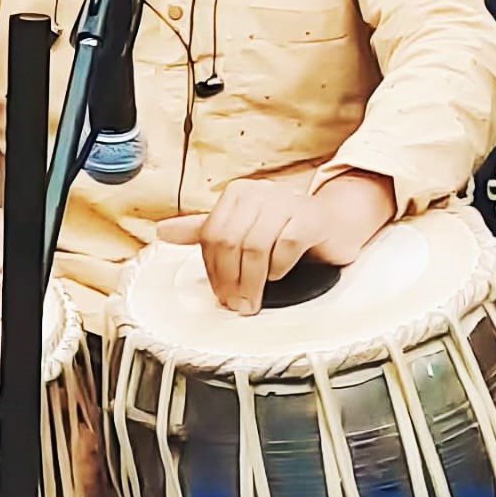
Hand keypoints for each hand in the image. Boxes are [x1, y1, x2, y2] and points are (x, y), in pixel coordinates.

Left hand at [155, 174, 392, 315]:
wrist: (333, 223)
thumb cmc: (285, 228)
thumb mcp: (241, 228)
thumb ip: (203, 231)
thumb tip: (162, 231)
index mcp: (238, 194)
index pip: (212, 234)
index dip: (213, 269)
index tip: (221, 294)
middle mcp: (260, 192)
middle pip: (231, 241)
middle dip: (231, 279)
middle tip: (236, 304)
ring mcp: (286, 202)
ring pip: (256, 245)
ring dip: (252, 281)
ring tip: (252, 301)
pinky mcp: (310, 216)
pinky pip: (286, 245)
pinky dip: (279, 267)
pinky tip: (279, 275)